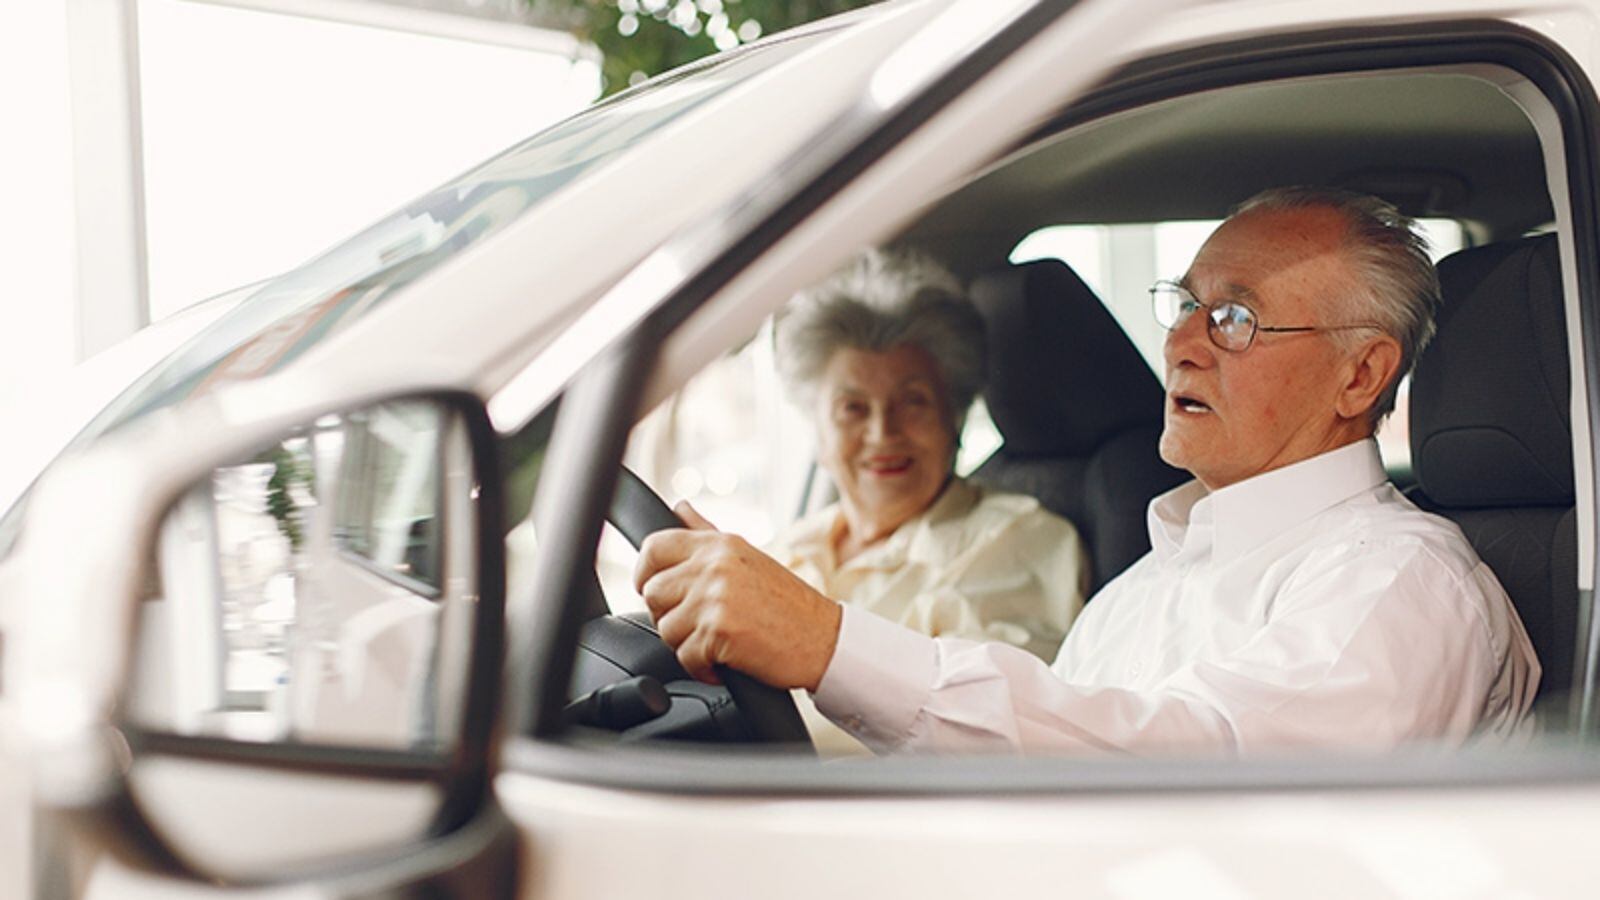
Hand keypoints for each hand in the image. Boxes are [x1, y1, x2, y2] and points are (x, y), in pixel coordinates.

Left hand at [633, 501, 842, 691]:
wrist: (825, 640)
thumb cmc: (788, 604)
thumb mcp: (747, 556)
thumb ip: (706, 532)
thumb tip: (680, 507)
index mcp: (719, 545)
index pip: (654, 547)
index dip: (644, 573)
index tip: (653, 591)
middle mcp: (715, 565)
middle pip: (653, 592)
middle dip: (669, 615)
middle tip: (698, 625)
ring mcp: (716, 596)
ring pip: (665, 628)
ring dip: (687, 645)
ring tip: (718, 643)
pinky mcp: (719, 630)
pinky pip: (685, 657)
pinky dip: (702, 669)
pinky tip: (724, 662)